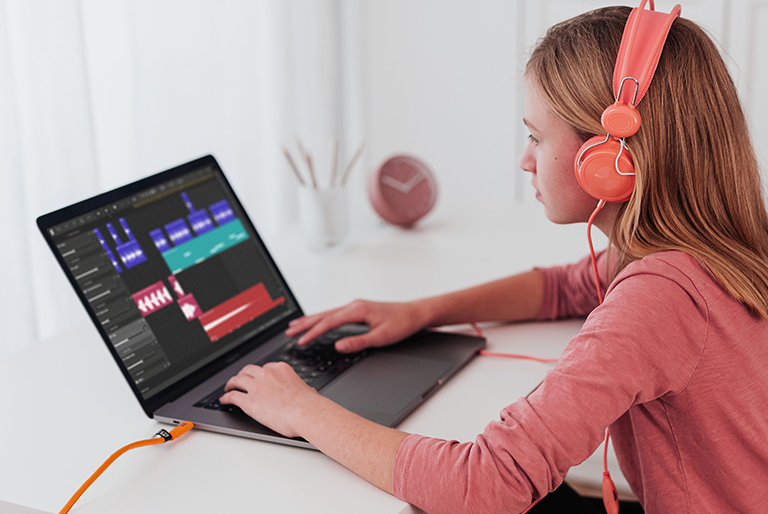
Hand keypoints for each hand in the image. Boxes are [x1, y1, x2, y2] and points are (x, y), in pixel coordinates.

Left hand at [220, 362, 319, 437]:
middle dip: (242, 374)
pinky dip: (226, 397)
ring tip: (228, 388)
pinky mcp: (249, 402)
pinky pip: (232, 396)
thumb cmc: (310, 405)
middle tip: (239, 380)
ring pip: (237, 380)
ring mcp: (257, 387)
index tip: (257, 377)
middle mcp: (267, 374)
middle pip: (248, 370)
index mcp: (281, 369)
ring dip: (231, 383)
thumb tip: (310, 393)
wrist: (305, 413)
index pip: (265, 367)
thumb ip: (304, 390)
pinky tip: (224, 400)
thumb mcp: (309, 391)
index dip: (259, 373)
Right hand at [285, 299, 429, 352]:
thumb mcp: (381, 337)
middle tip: (288, 331)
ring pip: (327, 313)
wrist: (415, 314)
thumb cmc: (402, 323)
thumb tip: (338, 345)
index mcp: (357, 310)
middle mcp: (354, 306)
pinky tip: (317, 322)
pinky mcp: (358, 310)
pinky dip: (322, 319)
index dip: (313, 332)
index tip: (301, 341)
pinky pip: (334, 314)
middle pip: (323, 315)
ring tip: (295, 326)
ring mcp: (355, 307)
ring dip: (311, 320)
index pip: (329, 322)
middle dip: (305, 324)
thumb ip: (359, 342)